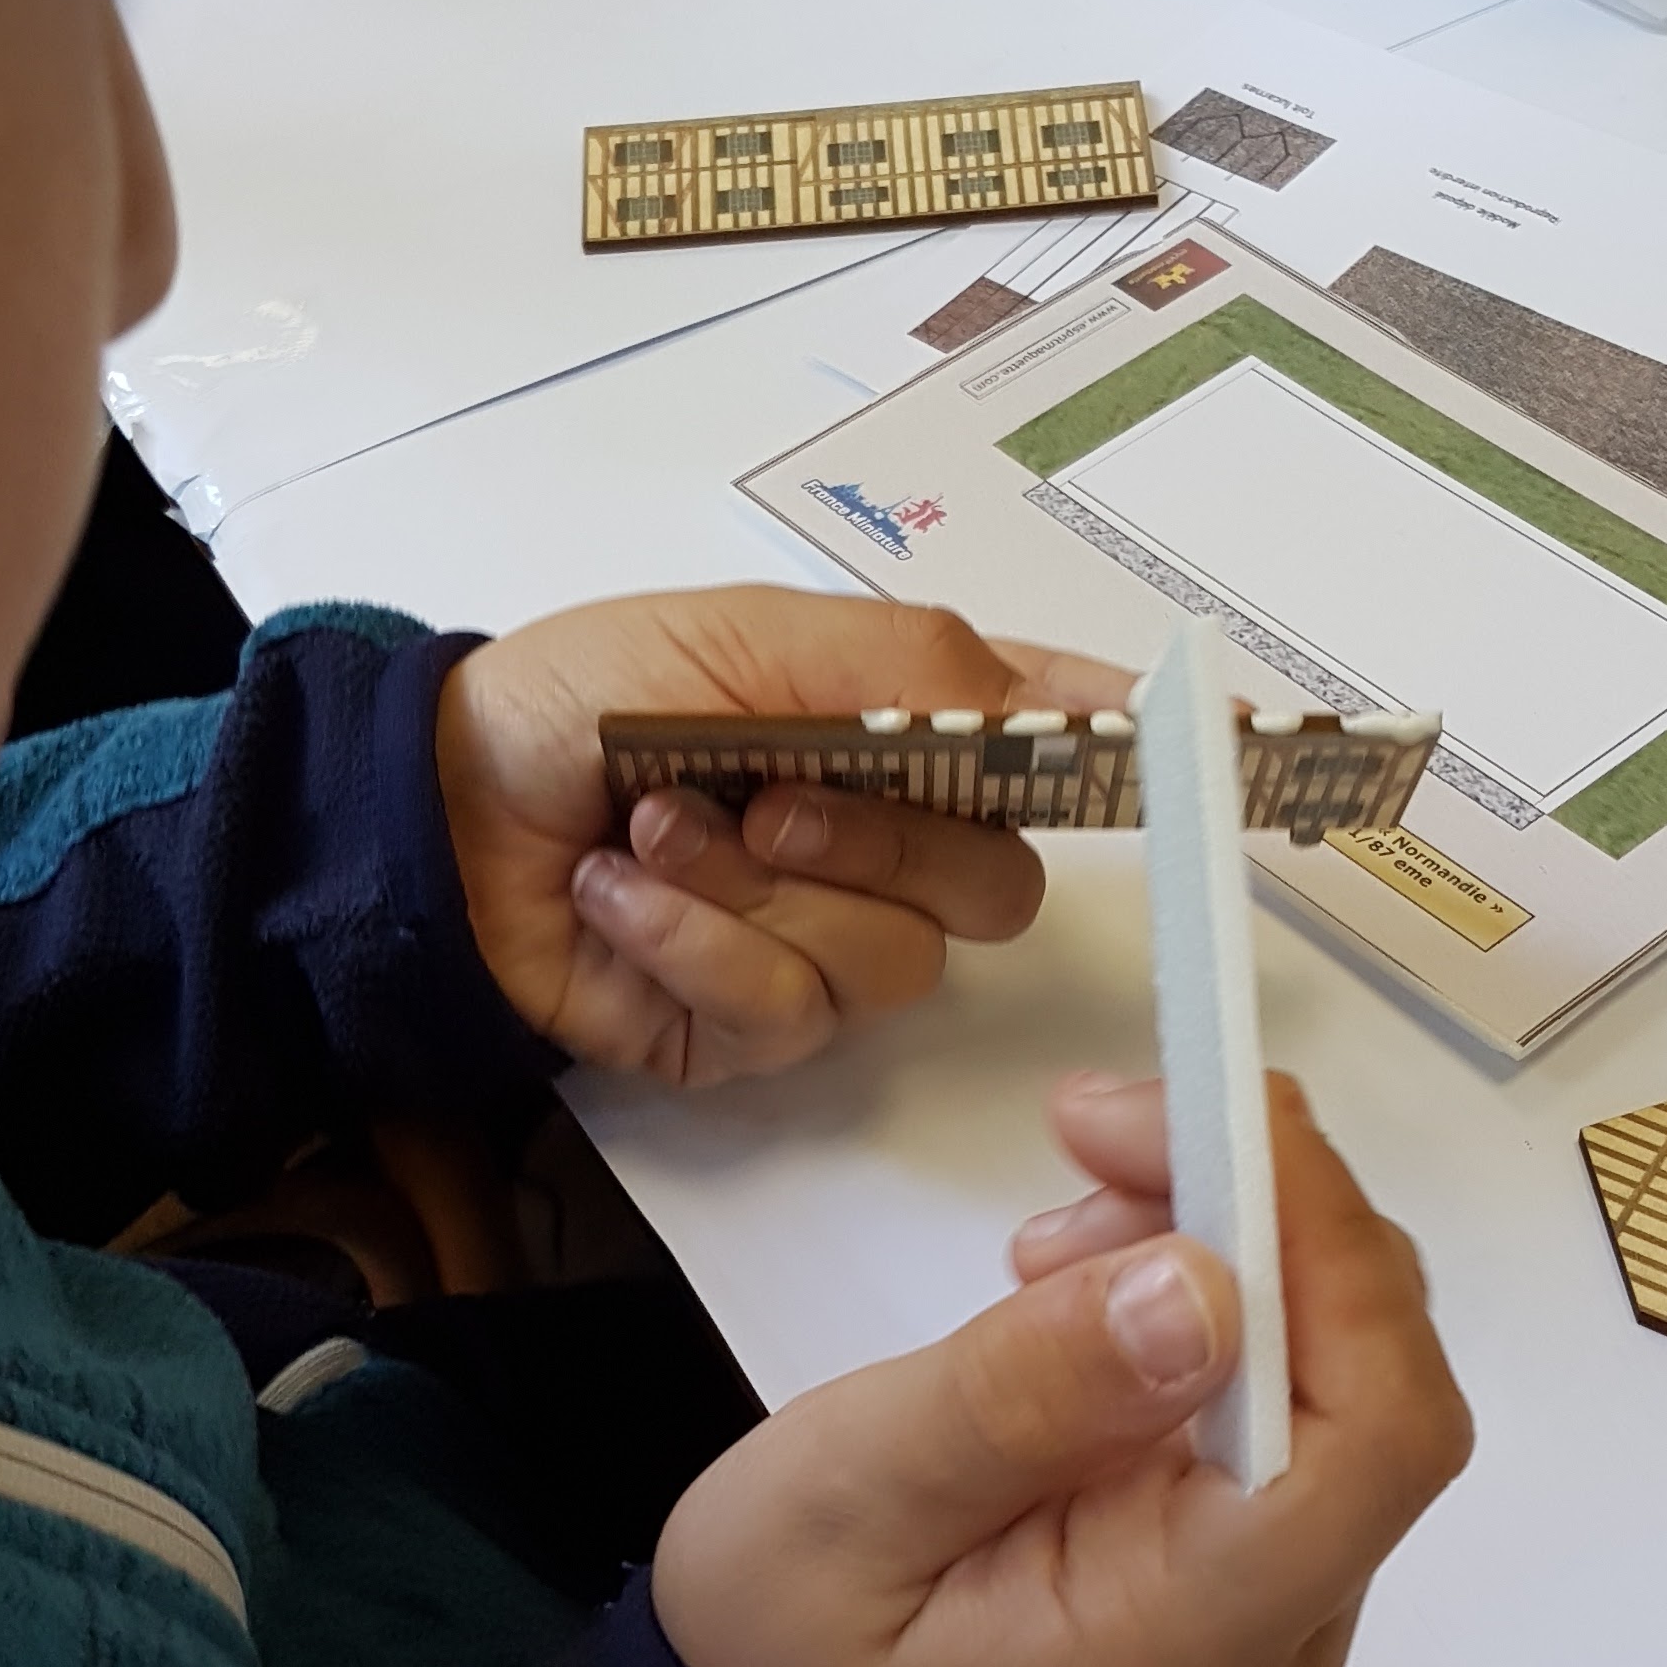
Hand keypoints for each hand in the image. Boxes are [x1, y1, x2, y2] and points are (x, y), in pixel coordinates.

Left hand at [434, 586, 1130, 1084]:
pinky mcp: (754, 1030)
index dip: (1139, 749)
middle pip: (994, 884)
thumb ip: (902, 663)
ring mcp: (824, 944)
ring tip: (649, 834)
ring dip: (750, 891)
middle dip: (876, 840)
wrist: (431, 818)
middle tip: (766, 797)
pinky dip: (693, 944)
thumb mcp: (740, 636)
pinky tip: (620, 897)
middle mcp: (884, 844)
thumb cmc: (575, 699)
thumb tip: (1037, 701)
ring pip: (889, 957)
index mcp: (895, 731)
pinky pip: (787, 1010)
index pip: (1050, 739)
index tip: (1235, 741)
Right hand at [652, 1071, 1473, 1666]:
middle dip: (1264, 1214)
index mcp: (1194, 1640)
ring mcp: (1275, 1597)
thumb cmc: (785, 1659)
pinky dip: (1204, 1297)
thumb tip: (1200, 1281)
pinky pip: (1282, 1395)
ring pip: (1337, 1370)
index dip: (1332, 1248)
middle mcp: (1281, 1628)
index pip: (1377, 1435)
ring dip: (1227, 1242)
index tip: (1210, 1115)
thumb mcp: (845, 1507)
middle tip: (1092, 1131)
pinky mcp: (1242, 1552)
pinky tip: (1079, 1283)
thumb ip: (1020, 1398)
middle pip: (1376, 1383)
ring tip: (1049, 1231)